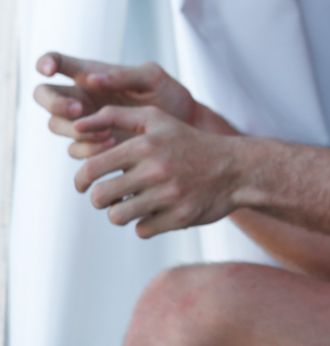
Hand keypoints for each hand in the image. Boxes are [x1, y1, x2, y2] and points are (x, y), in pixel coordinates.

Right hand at [34, 52, 213, 158]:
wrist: (182, 128)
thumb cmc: (169, 95)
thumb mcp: (152, 78)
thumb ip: (123, 76)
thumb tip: (91, 79)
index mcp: (91, 73)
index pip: (57, 62)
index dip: (46, 62)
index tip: (47, 70)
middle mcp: (81, 96)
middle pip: (44, 96)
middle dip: (54, 103)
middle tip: (78, 110)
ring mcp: (84, 121)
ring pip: (55, 124)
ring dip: (75, 129)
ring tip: (107, 131)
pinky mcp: (91, 145)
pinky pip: (74, 148)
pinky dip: (88, 147)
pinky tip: (112, 144)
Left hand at [72, 105, 240, 237]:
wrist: (237, 168)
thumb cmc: (189, 142)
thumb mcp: (158, 119)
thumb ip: (116, 115)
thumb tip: (76, 127)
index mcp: (146, 144)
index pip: (92, 168)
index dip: (81, 181)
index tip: (84, 185)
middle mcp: (156, 169)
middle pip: (101, 198)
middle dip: (101, 199)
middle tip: (111, 195)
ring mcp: (169, 195)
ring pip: (118, 217)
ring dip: (121, 213)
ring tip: (133, 203)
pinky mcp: (179, 217)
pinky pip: (142, 230)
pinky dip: (146, 224)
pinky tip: (158, 210)